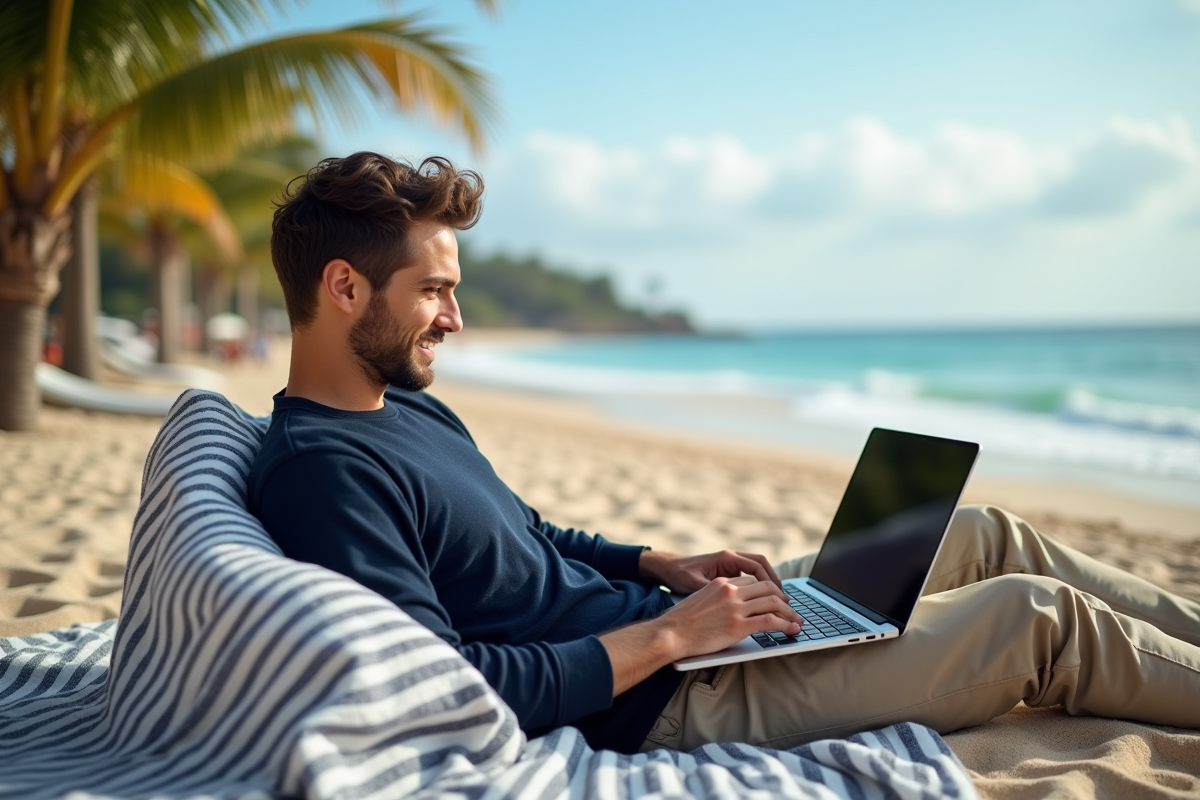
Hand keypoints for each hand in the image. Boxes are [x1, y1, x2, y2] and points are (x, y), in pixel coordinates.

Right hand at [600, 575, 803, 694]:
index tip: (777, 599)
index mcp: (722, 583)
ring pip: (774, 603)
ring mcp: (736, 608)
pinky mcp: (739, 626)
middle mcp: (731, 591)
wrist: (671, 633)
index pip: (753, 581)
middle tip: (791, 609)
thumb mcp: (701, 599)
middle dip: (784, 599)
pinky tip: (792, 630)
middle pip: (767, 588)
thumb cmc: (682, 621)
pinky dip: (786, 625)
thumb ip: (720, 598)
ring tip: (797, 621)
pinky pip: (770, 621)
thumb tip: (734, 607)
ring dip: (790, 613)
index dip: (769, 590)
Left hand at [639, 548, 782, 593]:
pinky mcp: (726, 571)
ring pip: (755, 570)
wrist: (666, 568)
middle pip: (761, 565)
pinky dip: (756, 585)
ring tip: (777, 600)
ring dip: (766, 583)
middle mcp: (729, 557)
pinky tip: (760, 600)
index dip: (770, 580)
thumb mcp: (695, 585)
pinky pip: (747, 576)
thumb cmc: (679, 575)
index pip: (756, 565)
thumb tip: (733, 602)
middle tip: (784, 598)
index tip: (779, 595)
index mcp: (725, 558)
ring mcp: (728, 563)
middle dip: (773, 580)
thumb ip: (715, 592)